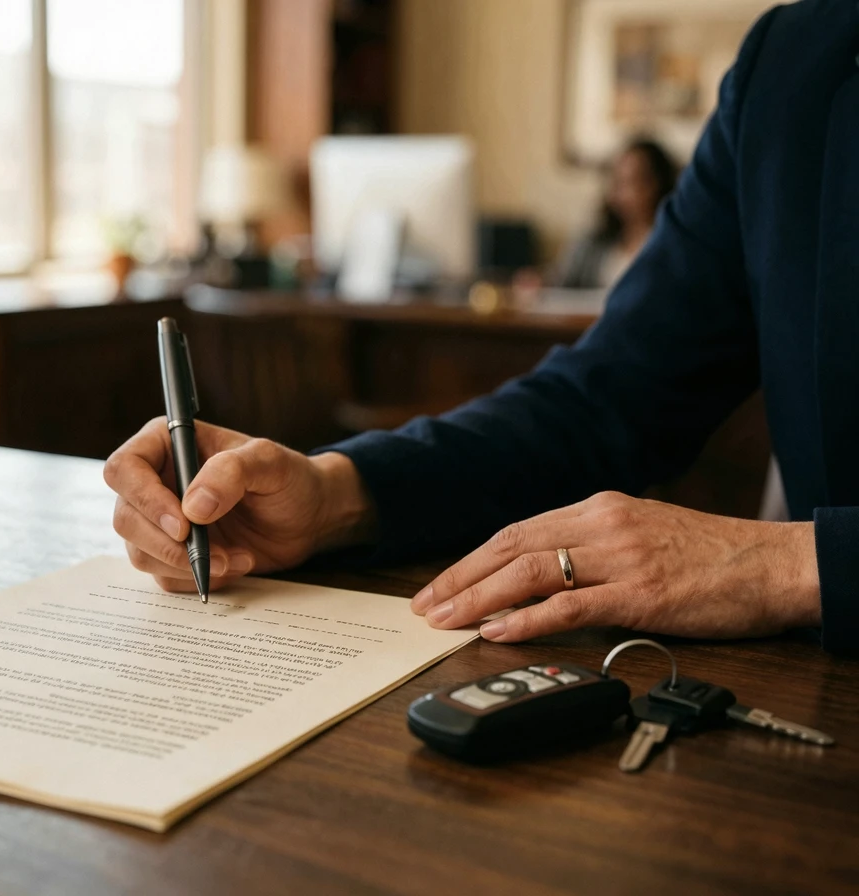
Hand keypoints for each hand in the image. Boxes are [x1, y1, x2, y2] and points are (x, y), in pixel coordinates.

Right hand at [104, 418, 375, 591]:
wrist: (307, 517)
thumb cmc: (289, 478)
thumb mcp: (269, 463)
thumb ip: (232, 472)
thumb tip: (192, 506)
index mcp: (168, 444)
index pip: (125, 469)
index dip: (145, 500)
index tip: (183, 525)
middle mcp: (156, 481)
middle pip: (126, 518)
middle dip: (167, 544)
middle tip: (212, 553)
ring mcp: (161, 521)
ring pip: (140, 552)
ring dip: (186, 565)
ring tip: (234, 559)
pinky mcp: (173, 553)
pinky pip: (164, 576)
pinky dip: (197, 579)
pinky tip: (233, 566)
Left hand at [409, 491, 821, 641]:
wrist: (773, 563)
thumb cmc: (710, 556)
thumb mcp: (640, 535)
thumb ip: (590, 549)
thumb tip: (539, 577)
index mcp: (597, 509)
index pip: (515, 531)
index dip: (471, 560)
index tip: (440, 584)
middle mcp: (602, 524)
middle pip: (510, 547)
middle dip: (459, 577)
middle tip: (423, 605)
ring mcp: (621, 557)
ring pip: (531, 571)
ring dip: (479, 597)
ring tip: (446, 620)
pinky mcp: (642, 593)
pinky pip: (571, 605)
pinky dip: (529, 618)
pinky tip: (498, 631)